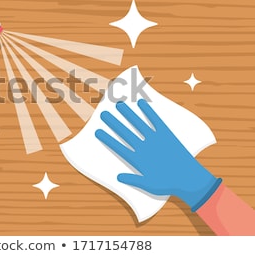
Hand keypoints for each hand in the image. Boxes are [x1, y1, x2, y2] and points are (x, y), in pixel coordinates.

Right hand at [95, 99, 221, 210]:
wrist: (189, 179)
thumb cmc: (169, 184)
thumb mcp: (149, 185)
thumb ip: (133, 180)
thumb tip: (118, 177)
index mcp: (138, 159)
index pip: (119, 147)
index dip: (108, 139)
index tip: (98, 132)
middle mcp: (144, 147)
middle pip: (125, 132)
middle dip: (114, 123)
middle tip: (104, 114)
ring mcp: (155, 139)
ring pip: (138, 124)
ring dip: (128, 114)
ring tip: (120, 105)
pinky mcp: (166, 135)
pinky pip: (155, 121)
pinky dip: (148, 112)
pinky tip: (142, 104)